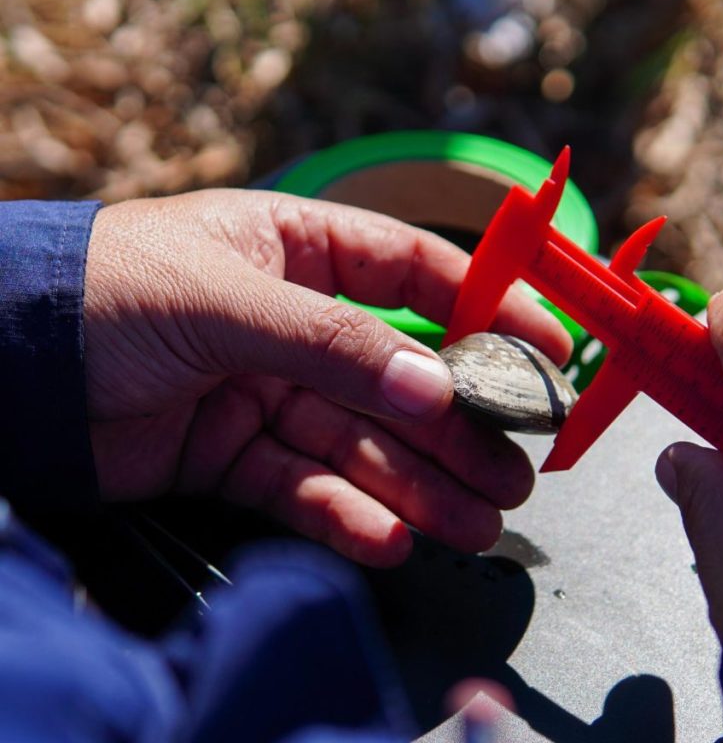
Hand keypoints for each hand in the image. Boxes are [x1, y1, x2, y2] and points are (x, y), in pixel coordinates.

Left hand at [85, 189, 571, 566]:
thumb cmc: (105, 292)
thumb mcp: (228, 299)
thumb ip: (338, 346)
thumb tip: (437, 390)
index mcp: (296, 250)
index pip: (415, 273)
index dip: (487, 309)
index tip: (547, 349)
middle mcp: (291, 323)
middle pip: (398, 379)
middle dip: (459, 429)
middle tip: (516, 475)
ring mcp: (264, 390)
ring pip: (361, 444)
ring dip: (419, 486)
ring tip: (478, 523)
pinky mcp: (232, 454)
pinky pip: (305, 488)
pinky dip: (347, 516)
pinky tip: (392, 540)